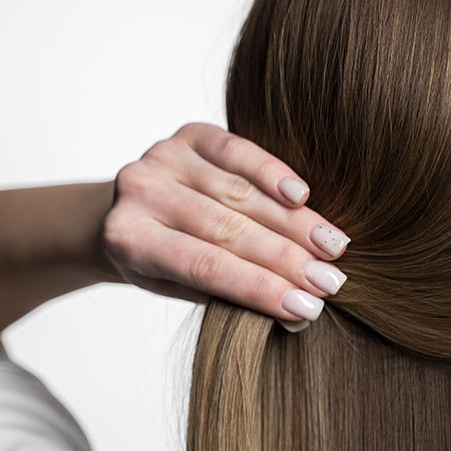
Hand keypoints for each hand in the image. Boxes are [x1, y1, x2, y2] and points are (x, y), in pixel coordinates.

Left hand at [101, 122, 349, 329]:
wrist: (116, 211)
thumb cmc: (158, 259)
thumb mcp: (180, 288)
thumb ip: (231, 296)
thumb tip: (300, 317)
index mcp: (129, 240)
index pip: (205, 267)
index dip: (259, 288)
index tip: (308, 309)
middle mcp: (139, 193)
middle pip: (227, 229)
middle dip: (286, 258)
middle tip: (332, 281)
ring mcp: (161, 157)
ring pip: (240, 193)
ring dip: (294, 222)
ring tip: (333, 246)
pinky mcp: (188, 133)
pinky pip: (237, 151)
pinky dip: (273, 172)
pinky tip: (303, 196)